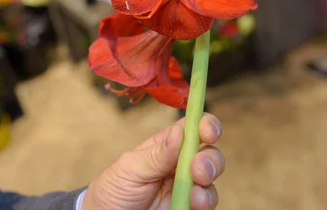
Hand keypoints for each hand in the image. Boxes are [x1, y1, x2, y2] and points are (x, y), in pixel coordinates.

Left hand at [82, 113, 223, 209]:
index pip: (191, 128)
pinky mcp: (188, 206)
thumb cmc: (114, 188)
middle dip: (210, 158)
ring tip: (195, 194)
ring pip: (212, 178)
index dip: (205, 125)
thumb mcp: (129, 167)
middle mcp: (180, 163)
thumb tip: (180, 132)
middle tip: (197, 170)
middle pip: (209, 152)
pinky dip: (206, 201)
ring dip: (209, 181)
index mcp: (165, 145)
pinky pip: (208, 202)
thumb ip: (156, 154)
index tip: (208, 132)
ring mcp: (186, 186)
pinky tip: (195, 203)